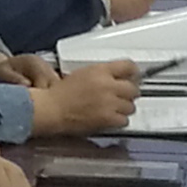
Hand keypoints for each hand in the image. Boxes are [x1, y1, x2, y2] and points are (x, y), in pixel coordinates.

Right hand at [26, 61, 141, 137]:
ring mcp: (109, 102)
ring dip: (124, 108)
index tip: (134, 77)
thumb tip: (116, 78)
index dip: (134, 73)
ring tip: (115, 109)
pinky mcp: (107, 118)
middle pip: (133, 88)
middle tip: (123, 96)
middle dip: (129, 93)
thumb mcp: (82, 74)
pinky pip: (124, 120)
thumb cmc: (60, 94)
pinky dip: (119, 121)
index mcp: (100, 70)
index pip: (128, 66)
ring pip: (131, 106)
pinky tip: (111, 119)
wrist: (52, 109)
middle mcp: (107, 85)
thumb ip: (101, 74)